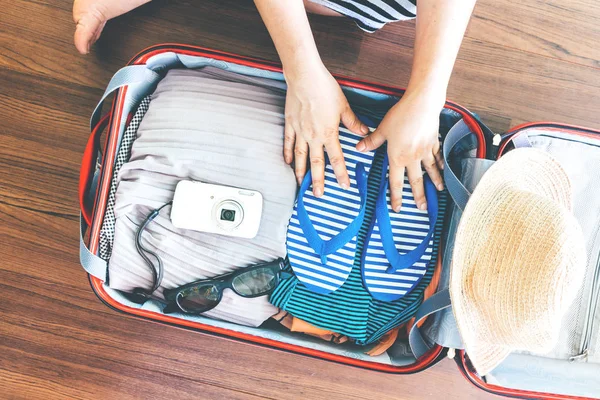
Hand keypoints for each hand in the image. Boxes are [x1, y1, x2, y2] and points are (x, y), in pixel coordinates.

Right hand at [283, 63, 368, 196]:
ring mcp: (299, 132)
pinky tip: (287, 163)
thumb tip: (364, 132)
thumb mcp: (343, 106)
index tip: (344, 186)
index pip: (337, 158)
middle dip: (318, 181)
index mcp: (329, 133)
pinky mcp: (290, 124)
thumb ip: (353, 122)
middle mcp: (313, 136)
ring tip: (300, 184)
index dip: (341, 174)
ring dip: (300, 172)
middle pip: (316, 163)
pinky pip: (288, 143)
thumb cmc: (325, 89)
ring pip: (299, 157)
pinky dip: (287, 154)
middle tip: (318, 195)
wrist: (304, 77)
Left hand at [357, 91, 444, 210]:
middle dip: (418, 196)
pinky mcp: (434, 142)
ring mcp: (425, 151)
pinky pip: (437, 157)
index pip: (396, 182)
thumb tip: (359, 148)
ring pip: (430, 171)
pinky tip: (444, 170)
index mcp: (398, 158)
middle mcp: (413, 158)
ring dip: (434, 182)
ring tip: (438, 192)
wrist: (422, 105)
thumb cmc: (401, 116)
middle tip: (422, 208)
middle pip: (416, 181)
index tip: (398, 208)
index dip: (396, 196)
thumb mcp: (382, 129)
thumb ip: (372, 141)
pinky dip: (441, 164)